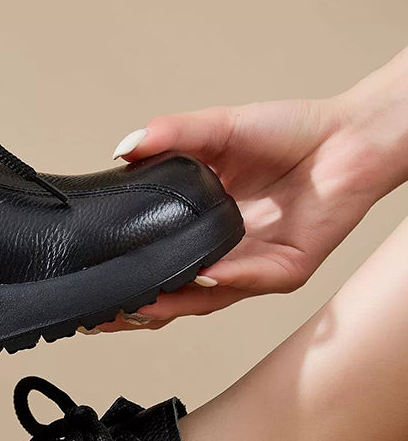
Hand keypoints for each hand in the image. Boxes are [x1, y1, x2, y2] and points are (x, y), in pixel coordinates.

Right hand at [85, 47, 407, 331]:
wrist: (351, 135)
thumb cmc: (292, 132)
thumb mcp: (218, 128)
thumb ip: (171, 137)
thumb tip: (123, 148)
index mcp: (202, 224)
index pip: (155, 258)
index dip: (124, 271)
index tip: (88, 278)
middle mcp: (225, 252)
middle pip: (173, 294)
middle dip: (137, 307)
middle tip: (103, 312)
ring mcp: (253, 266)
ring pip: (206, 299)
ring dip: (174, 301)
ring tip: (142, 302)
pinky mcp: (286, 270)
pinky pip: (250, 280)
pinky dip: (226, 278)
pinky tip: (204, 274)